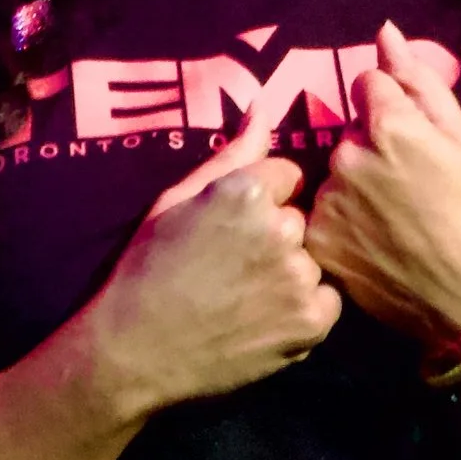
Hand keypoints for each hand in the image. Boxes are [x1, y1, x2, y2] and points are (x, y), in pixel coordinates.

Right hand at [85, 101, 340, 417]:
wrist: (133, 352)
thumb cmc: (147, 270)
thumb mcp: (177, 200)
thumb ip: (232, 154)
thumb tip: (264, 107)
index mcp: (247, 189)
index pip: (288, 176)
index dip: (261, 201)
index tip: (232, 229)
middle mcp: (281, 228)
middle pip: (300, 219)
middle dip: (277, 236)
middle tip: (234, 267)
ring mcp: (298, 277)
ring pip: (313, 260)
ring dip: (289, 274)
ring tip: (244, 297)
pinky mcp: (310, 322)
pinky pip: (327, 302)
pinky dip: (303, 311)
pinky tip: (263, 319)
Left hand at [306, 21, 460, 347]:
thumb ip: (418, 80)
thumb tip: (384, 32)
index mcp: (388, 124)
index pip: (368, 85)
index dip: (394, 111)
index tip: (415, 144)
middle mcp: (348, 156)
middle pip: (349, 130)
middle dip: (372, 148)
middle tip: (410, 189)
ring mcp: (329, 201)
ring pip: (335, 171)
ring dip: (355, 185)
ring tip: (394, 220)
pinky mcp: (319, 240)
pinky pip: (322, 212)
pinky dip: (343, 221)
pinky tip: (375, 241)